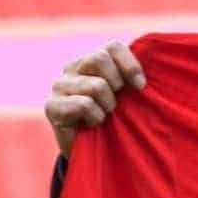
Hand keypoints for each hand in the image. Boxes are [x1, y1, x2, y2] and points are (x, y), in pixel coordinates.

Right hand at [44, 42, 145, 157]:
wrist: (93, 150)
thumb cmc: (115, 118)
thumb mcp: (128, 95)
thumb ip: (133, 78)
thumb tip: (145, 76)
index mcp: (93, 60)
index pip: (112, 46)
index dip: (130, 65)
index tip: (140, 86)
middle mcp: (73, 68)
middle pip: (100, 58)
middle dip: (116, 83)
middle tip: (116, 102)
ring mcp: (59, 85)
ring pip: (95, 85)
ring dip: (107, 105)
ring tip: (104, 115)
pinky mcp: (52, 105)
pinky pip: (83, 104)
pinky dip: (95, 117)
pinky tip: (92, 124)